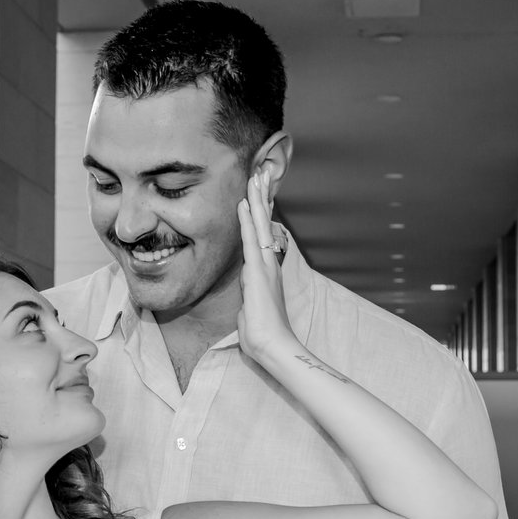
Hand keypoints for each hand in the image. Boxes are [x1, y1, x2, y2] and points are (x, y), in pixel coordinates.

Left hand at [237, 171, 297, 361]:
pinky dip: (246, 219)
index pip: (261, 236)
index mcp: (266, 272)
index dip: (259, 214)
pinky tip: (244, 202)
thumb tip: (247, 299)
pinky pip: (250, 239)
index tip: (258, 193)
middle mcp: (268, 264)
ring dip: (258, 199)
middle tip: (262, 172)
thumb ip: (249, 300)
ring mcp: (264, 266)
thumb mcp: (252, 311)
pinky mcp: (257, 271)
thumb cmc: (263, 335)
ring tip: (257, 176)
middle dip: (263, 197)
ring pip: (259, 225)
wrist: (273, 346)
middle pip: (264, 223)